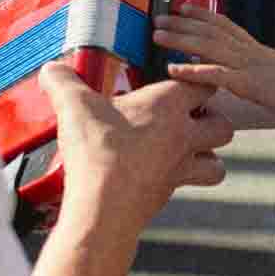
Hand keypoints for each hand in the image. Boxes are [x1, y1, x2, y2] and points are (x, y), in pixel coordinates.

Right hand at [38, 61, 232, 236]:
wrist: (104, 206)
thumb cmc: (98, 150)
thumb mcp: (74, 106)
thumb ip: (63, 82)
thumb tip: (51, 69)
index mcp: (168, 106)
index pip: (204, 85)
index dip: (197, 79)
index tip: (183, 78)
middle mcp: (183, 136)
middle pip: (223, 125)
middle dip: (212, 120)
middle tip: (188, 117)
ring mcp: (179, 168)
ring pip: (217, 162)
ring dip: (208, 156)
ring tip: (185, 149)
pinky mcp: (169, 193)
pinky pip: (192, 185)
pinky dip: (185, 180)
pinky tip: (163, 174)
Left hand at [155, 2, 274, 119]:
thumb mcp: (272, 70)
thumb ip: (254, 66)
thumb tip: (239, 68)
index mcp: (252, 47)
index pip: (222, 24)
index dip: (200, 14)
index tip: (182, 6)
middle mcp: (246, 50)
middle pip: (208, 31)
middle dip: (181, 23)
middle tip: (158, 17)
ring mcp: (245, 65)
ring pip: (206, 47)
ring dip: (179, 40)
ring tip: (157, 36)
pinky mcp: (246, 82)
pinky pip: (215, 74)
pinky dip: (192, 70)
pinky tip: (173, 69)